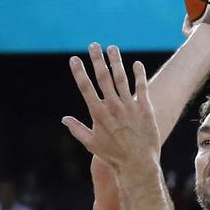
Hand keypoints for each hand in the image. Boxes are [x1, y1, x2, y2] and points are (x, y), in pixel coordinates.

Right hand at [62, 44, 159, 169]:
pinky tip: (136, 64)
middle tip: (93, 45)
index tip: (74, 59)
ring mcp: (129, 106)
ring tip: (112, 48)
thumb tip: (64, 119)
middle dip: (97, 60)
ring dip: (116, 62)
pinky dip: (139, 75)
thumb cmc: (112, 155)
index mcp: (98, 114)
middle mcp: (113, 106)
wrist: (137, 164)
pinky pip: (141, 87)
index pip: (86, 88)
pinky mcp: (145, 108)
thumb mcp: (91, 144)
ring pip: (121, 78)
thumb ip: (77, 129)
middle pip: (103, 78)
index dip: (79, 72)